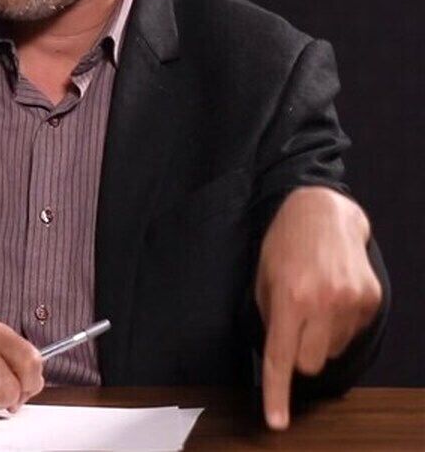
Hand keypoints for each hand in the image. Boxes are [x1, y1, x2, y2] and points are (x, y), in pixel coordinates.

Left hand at [256, 186, 381, 430]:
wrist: (322, 212)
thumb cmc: (284, 245)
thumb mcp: (262, 278)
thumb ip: (269, 318)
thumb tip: (278, 356)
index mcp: (291, 297)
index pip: (282, 357)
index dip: (278, 392)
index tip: (277, 421)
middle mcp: (325, 302)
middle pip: (310, 364)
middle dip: (299, 352)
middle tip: (293, 322)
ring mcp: (353, 302)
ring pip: (331, 350)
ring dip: (320, 336)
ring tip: (314, 299)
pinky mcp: (371, 300)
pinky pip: (350, 334)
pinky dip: (338, 323)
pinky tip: (332, 294)